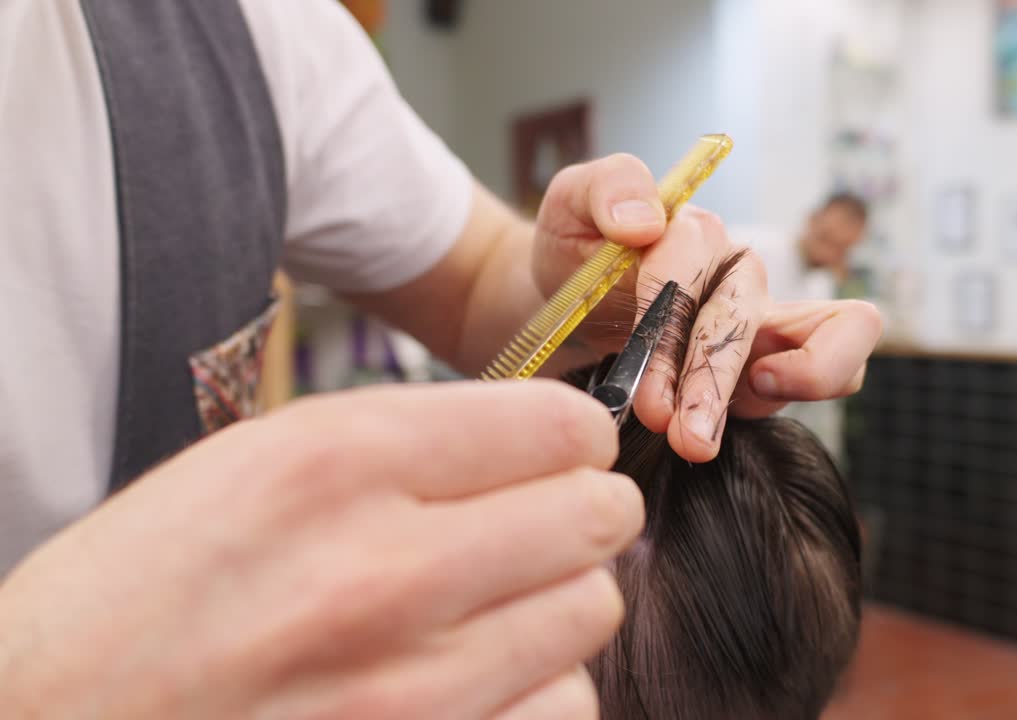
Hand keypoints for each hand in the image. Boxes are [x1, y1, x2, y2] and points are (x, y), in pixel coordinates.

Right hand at [0, 381, 641, 719]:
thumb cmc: (132, 604)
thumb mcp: (242, 472)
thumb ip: (395, 448)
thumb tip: (534, 446)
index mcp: (333, 464)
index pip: (557, 425)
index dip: (571, 435)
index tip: (561, 450)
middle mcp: (384, 573)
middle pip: (598, 519)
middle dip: (579, 514)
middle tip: (537, 525)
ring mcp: (410, 692)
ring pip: (588, 617)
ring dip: (554, 606)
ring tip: (487, 610)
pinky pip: (559, 711)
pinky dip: (532, 694)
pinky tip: (472, 685)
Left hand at [532, 155, 882, 461]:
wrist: (575, 298)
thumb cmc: (578, 250)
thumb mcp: (570, 204)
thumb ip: (606, 189)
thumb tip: (646, 221)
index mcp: (696, 232)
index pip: (695, 267)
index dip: (666, 321)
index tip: (638, 374)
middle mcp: (738, 273)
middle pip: (743, 322)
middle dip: (708, 379)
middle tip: (674, 431)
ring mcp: (764, 321)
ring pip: (814, 346)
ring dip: (763, 397)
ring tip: (700, 442)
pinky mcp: (773, 365)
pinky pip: (833, 373)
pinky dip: (793, 398)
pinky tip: (728, 424)